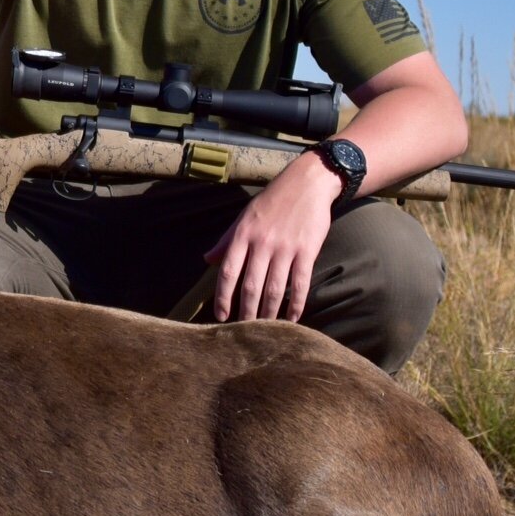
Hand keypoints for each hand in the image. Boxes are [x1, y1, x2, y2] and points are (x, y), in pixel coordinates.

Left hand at [203, 156, 338, 321]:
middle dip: (246, 312)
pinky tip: (292, 319)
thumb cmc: (272, 201)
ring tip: (265, 331)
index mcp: (243, 235)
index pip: (227, 272)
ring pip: (275, 289)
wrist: (307, 182)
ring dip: (269, 313)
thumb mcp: (244, 217)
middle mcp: (262, 243)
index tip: (220, 316)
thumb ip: (226, 241)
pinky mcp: (307, 251)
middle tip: (243, 333)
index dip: (222, 297)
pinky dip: (296, 305)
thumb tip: (207, 260)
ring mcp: (286, 248)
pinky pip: (300, 284)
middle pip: (250, 286)